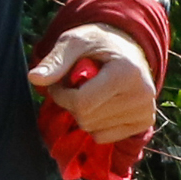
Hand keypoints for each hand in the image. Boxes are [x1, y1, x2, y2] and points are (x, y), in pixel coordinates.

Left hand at [29, 23, 157, 142]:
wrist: (128, 47)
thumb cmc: (98, 43)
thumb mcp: (75, 42)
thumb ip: (55, 60)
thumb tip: (34, 78)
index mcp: (126, 72)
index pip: (82, 103)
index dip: (61, 96)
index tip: (59, 83)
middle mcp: (142, 95)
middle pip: (87, 119)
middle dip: (72, 105)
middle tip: (74, 86)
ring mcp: (146, 111)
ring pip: (94, 130)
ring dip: (83, 114)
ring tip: (89, 93)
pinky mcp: (145, 122)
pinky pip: (105, 137)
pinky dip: (95, 124)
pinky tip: (101, 105)